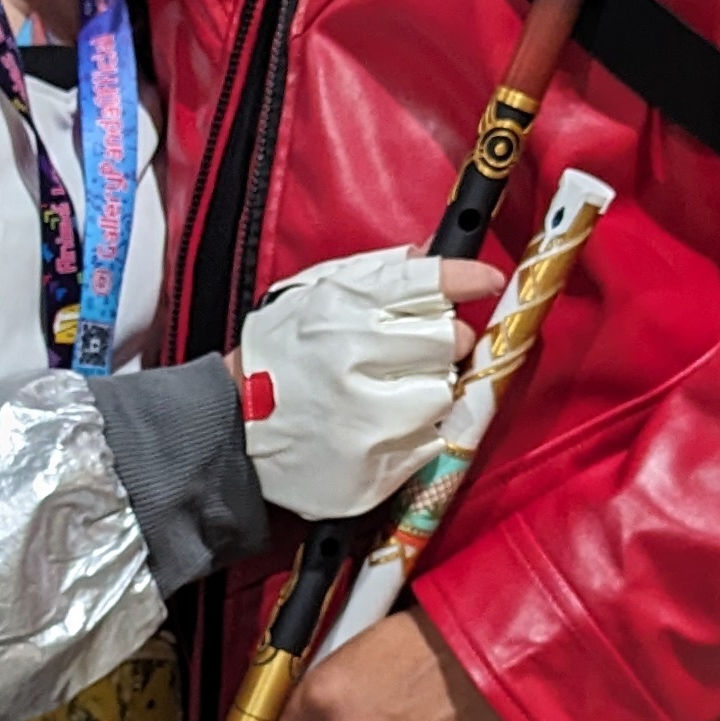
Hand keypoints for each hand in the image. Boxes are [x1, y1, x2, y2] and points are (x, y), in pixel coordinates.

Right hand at [235, 247, 499, 521]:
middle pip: (450, 340)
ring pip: (445, 392)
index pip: (427, 283)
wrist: (233, 428)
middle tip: (414, 350)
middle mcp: (356, 362)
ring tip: (392, 390)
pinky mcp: (375, 469)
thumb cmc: (281, 354)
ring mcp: (368, 421)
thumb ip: (379, 273)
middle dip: (441, 342)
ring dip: (430, 388)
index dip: (466, 279)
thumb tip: (435, 251)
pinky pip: (431, 442)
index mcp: (343, 310)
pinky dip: (416, 432)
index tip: (486, 281)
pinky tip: (382, 426)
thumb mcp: (316, 294)